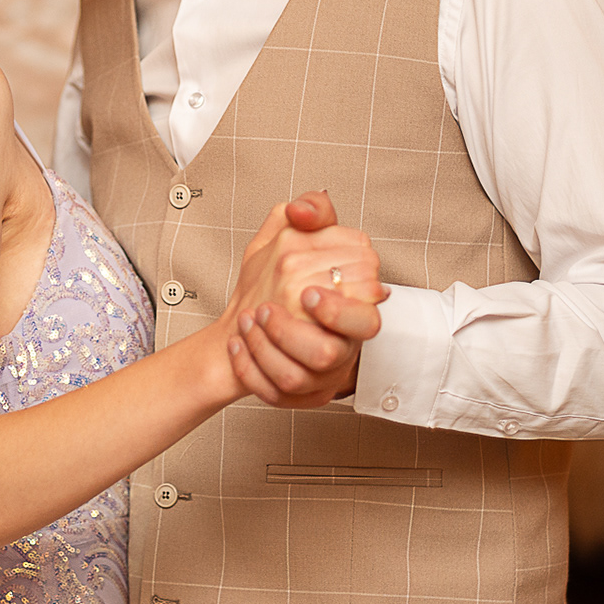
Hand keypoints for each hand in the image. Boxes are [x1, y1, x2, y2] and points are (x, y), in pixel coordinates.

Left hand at [223, 192, 385, 407]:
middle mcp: (341, 342)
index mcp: (354, 306)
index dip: (338, 306)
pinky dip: (250, 367)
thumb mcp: (297, 236)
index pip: (366, 312)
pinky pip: (276, 391)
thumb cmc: (279, 279)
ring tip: (249, 319)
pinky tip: (238, 342)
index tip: (306, 294)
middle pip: (335, 349)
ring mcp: (319, 373)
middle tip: (266, 308)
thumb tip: (302, 211)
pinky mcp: (296, 392)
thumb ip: (314, 212)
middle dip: (296, 330)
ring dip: (273, 345)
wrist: (246, 322)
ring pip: (305, 371)